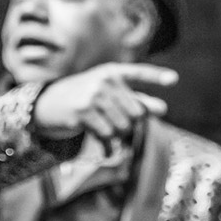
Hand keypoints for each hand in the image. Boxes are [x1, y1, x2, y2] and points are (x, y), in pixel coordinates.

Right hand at [31, 63, 174, 142]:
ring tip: (105, 130)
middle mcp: (104, 81)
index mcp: (113, 72)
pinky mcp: (83, 113)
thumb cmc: (84, 98)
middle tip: (114, 124)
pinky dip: (108, 145)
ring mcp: (93, 96)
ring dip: (117, 135)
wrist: (47, 104)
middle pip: (136, 112)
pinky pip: (107, 135)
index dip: (157, 77)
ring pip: (123, 126)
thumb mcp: (107, 94)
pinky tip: (106, 148)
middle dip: (129, 124)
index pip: (139, 73)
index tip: (174, 79)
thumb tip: (163, 109)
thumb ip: (135, 99)